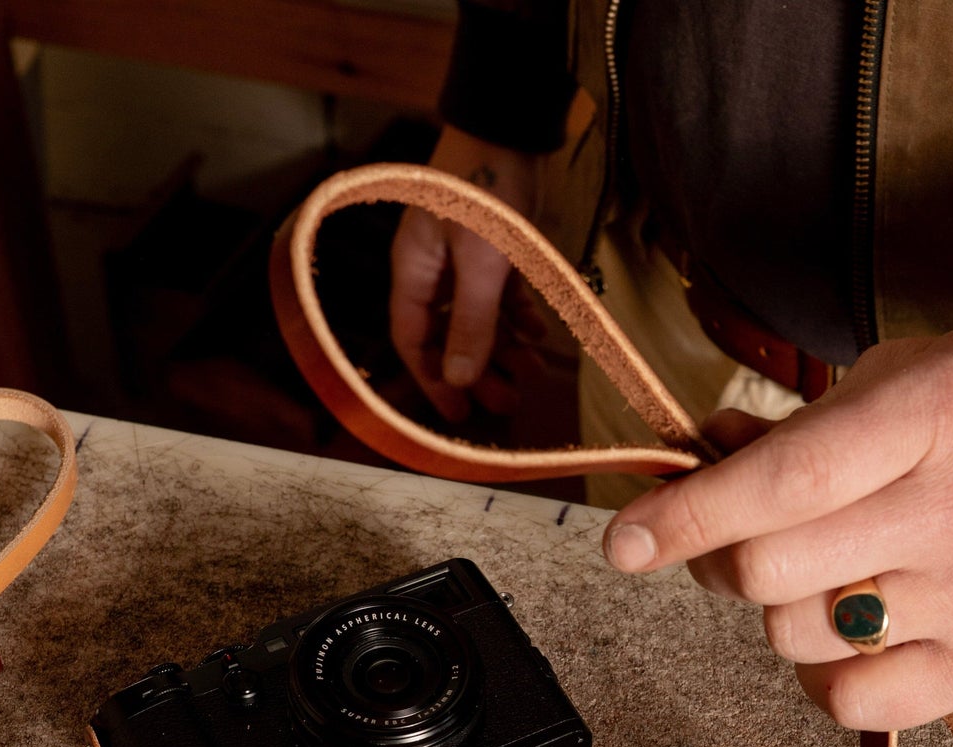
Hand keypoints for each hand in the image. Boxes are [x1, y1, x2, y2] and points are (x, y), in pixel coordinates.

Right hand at [389, 127, 542, 421]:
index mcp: (412, 269)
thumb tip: (459, 378)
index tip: (459, 415)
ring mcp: (463, 259)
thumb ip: (471, 321)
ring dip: (503, 349)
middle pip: (447, 336)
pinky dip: (518, 318)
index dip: (433, 381)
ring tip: (534, 373)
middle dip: (477, 372)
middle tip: (509, 403)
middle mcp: (432, 269)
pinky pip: (500, 297)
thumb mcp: (481, 261)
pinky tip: (540, 335)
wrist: (511, 125)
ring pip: (478, 320)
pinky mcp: (493, 249)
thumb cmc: (487, 187)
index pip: (412, 341)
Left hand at [602, 325, 952, 730]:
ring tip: (831, 574)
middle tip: (740, 544)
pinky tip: (852, 634)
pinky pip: (853, 701)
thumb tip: (703, 451)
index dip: (688, 516)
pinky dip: (824, 675)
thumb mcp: (920, 373)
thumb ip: (808, 415)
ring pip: (799, 637)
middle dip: (724, 561)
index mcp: (932, 415)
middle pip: (771, 571)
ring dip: (782, 610)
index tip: (624, 543)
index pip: (782, 482)